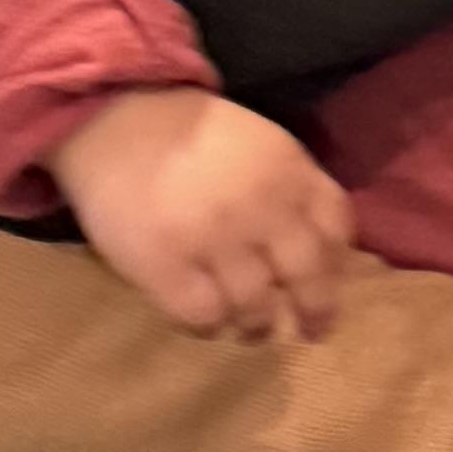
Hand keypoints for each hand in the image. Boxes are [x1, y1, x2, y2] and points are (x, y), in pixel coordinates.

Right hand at [54, 89, 355, 341]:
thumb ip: (294, 187)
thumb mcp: (262, 143)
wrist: (113, 120)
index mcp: (289, 172)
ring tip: (250, 329)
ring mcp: (214, 241)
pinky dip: (210, 327)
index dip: (339, 265)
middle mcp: (261, 208)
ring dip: (257, 326)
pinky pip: (203, 318)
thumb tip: (324, 250)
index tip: (331, 284)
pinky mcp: (166, 267)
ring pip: (256, 309)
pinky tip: (206, 322)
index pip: (336, 229)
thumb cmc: (188, 134)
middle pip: (307, 279)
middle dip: (315, 312)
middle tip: (310, 331)